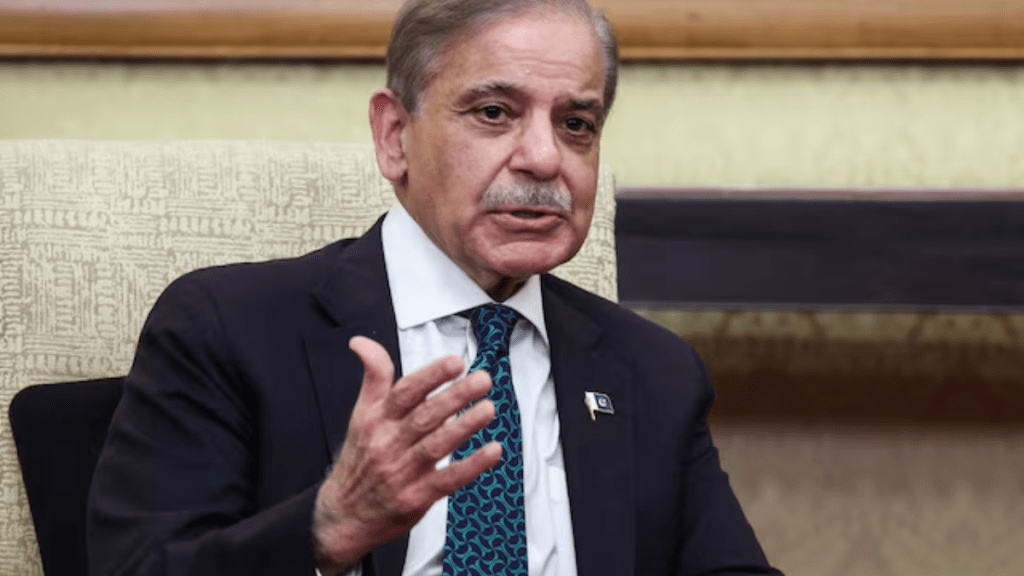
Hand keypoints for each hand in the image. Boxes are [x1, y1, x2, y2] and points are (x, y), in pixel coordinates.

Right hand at [312, 336, 501, 574]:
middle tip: (482, 379)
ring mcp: (402, 472)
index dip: (431, 376)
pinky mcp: (416, 497)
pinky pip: (448, 479)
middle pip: (425, 416)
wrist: (342, 515)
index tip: (455, 362)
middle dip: (456, 396)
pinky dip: (472, 465)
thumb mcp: (360, 415)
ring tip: (488, 409)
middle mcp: (388, 444)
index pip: (404, 392)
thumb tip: (361, 343)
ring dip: (465, 426)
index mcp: (376, 420)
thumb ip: (372, 377)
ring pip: (437, 445)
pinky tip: (491, 451)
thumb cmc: (359, 460)